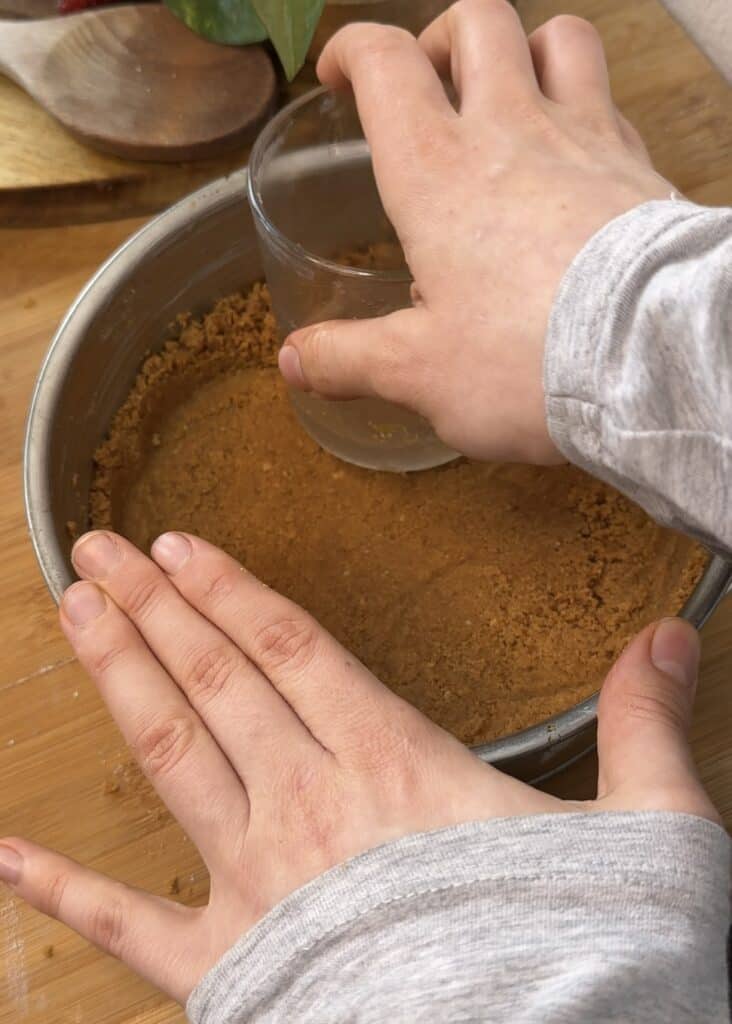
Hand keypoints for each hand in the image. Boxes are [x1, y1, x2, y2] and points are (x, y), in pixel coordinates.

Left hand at [0, 532, 717, 1002]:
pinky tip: (5, 856)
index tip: (176, 545)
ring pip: (169, 758)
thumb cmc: (585, 959)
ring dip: (118, 681)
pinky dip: (64, 893)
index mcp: (392, 763)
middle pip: (213, 682)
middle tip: (94, 552)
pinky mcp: (231, 974)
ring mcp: (257, 887)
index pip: (288, 648)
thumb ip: (644, 728)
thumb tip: (667, 638)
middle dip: (152, 609)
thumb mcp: (649, 833)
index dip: (228, 590)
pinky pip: (130, 927)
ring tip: (71, 618)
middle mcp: (307, 806)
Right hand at [277, 0, 674, 463]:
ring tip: (507, 91)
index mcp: (436, 173)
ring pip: (556, 36)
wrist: (652, 358)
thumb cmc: (525, 359)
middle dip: (439, 37)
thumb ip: (351, 358)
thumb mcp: (421, 370)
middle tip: (427, 81)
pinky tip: (572, 154)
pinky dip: (583, 103)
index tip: (339, 74)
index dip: (353, 52)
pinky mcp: (638, 164)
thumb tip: (296, 362)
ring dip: (523, 48)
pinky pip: (609, 98)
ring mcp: (584, 137)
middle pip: (476, 22)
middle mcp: (511, 132)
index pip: (386, 65)